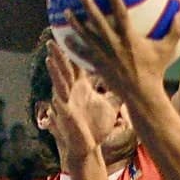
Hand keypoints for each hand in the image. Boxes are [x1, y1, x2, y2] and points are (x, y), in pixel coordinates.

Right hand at [43, 42, 102, 167]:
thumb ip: (114, 90)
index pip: (75, 63)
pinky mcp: (66, 114)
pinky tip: (56, 93)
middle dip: (58, 53)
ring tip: (50, 56)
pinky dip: (57, 92)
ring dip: (54, 69)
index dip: (73, 48)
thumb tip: (129, 78)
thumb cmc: (96, 125)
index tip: (72, 32)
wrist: (88, 146)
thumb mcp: (108, 104)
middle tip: (54, 36)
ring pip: (59, 81)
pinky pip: (59, 101)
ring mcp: (67, 102)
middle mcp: (71, 91)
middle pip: (64, 68)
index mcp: (80, 87)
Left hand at [67, 0, 179, 104]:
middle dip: (89, 6)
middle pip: (98, 22)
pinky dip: (74, 47)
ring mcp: (104, 56)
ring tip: (67, 12)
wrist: (142, 94)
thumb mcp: (168, 50)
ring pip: (87, 36)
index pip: (121, 15)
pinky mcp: (99, 66)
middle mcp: (114, 45)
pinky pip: (83, 54)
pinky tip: (65, 39)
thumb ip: (175, 31)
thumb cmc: (155, 71)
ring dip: (76, 24)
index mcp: (130, 39)